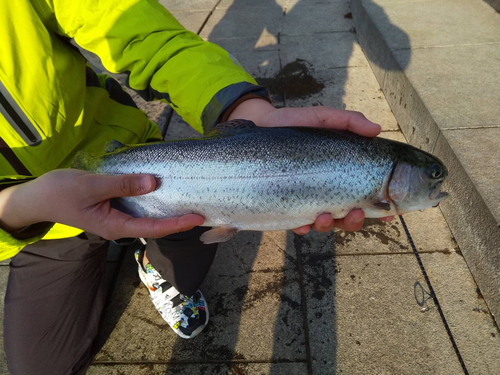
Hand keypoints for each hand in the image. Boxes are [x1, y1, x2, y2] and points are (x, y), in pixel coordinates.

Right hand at [0, 169, 204, 239]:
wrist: (37, 197)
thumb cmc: (60, 192)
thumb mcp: (92, 186)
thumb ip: (123, 184)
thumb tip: (154, 182)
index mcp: (115, 226)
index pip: (153, 228)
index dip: (178, 224)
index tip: (198, 217)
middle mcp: (119, 226)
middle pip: (154, 226)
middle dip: (177, 221)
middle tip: (201, 210)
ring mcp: (116, 218)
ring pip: (147, 217)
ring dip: (167, 212)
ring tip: (188, 202)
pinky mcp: (113, 209)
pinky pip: (138, 208)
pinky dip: (153, 201)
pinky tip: (163, 192)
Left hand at [227, 98, 393, 233]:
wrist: (258, 126)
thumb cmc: (292, 122)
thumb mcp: (322, 118)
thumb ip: (347, 121)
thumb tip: (376, 129)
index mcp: (342, 173)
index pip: (368, 194)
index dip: (382, 206)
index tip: (391, 211)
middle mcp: (327, 189)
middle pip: (349, 216)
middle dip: (356, 221)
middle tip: (356, 212)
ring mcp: (306, 199)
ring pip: (326, 223)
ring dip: (330, 225)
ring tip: (326, 216)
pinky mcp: (285, 204)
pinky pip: (297, 222)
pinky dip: (303, 225)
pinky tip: (303, 222)